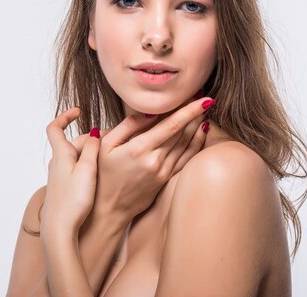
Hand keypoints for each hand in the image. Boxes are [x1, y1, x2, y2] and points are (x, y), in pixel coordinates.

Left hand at [40, 107, 100, 238]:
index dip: (65, 116)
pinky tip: (103, 175)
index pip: (55, 128)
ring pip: (78, 156)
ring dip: (93, 153)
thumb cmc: (73, 201)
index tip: (78, 110)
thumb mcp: (87, 170)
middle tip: (114, 141)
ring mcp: (60, 176)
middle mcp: (58, 163)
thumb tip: (94, 132)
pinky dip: (90, 165)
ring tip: (112, 157)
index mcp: (61, 155)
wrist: (60, 230)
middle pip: (75, 142)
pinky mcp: (64, 188)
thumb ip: (91, 148)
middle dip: (92, 139)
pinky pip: (78, 169)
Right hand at [81, 97, 213, 222]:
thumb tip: (149, 112)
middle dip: (195, 113)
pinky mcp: (166, 180)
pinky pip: (186, 159)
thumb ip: (127, 126)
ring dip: (198, 125)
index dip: (189, 110)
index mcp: (139, 149)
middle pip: (183, 133)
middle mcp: (155, 161)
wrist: (107, 209)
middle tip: (204, 97)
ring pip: (187, 144)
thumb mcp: (106, 146)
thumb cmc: (102, 175)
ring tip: (204, 109)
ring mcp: (163, 172)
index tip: (204, 98)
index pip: (171, 125)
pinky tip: (202, 131)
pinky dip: (196, 143)